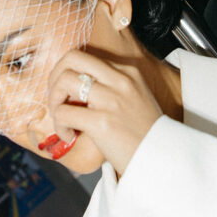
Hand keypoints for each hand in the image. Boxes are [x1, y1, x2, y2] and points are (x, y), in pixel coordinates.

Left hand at [47, 50, 162, 174]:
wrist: (161, 158)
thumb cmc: (146, 134)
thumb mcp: (136, 98)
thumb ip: (112, 87)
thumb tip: (77, 90)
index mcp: (128, 72)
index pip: (87, 57)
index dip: (68, 72)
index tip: (67, 92)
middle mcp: (120, 80)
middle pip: (73, 58)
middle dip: (55, 76)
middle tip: (56, 98)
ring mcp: (111, 100)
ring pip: (64, 81)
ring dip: (54, 100)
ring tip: (62, 118)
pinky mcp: (101, 122)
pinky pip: (64, 113)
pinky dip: (59, 126)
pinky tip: (69, 135)